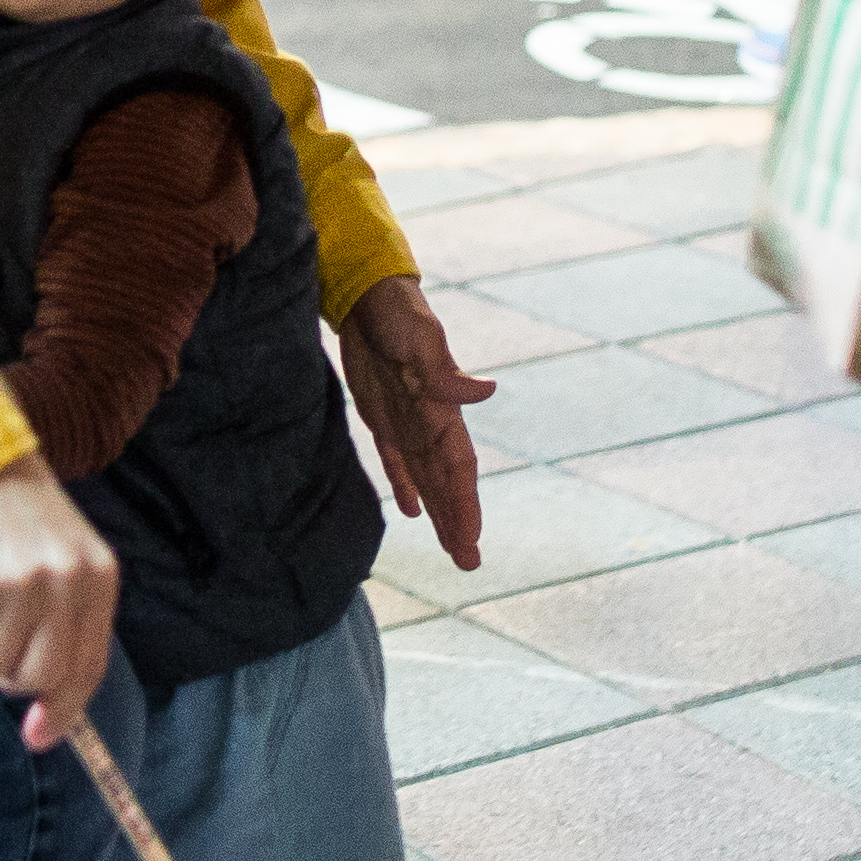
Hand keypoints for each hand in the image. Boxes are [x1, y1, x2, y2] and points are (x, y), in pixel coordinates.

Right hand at [0, 462, 118, 750]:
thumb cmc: (20, 521)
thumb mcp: (66, 560)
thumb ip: (68, 623)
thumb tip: (48, 707)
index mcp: (97, 577)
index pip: (87, 667)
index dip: (62, 711)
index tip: (37, 735)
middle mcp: (64, 580)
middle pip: (37, 676)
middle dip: (9, 670)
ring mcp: (18, 580)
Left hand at [338, 277, 496, 571]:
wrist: (372, 296)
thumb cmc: (399, 314)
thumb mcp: (420, 340)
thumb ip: (447, 371)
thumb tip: (488, 391)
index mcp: (441, 410)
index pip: (458, 466)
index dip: (465, 503)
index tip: (472, 539)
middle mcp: (429, 421)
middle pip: (447, 482)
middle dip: (458, 522)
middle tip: (469, 564)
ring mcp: (407, 420)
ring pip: (426, 478)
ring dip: (439, 513)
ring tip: (453, 549)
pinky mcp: (382, 416)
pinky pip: (397, 460)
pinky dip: (405, 486)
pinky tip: (413, 513)